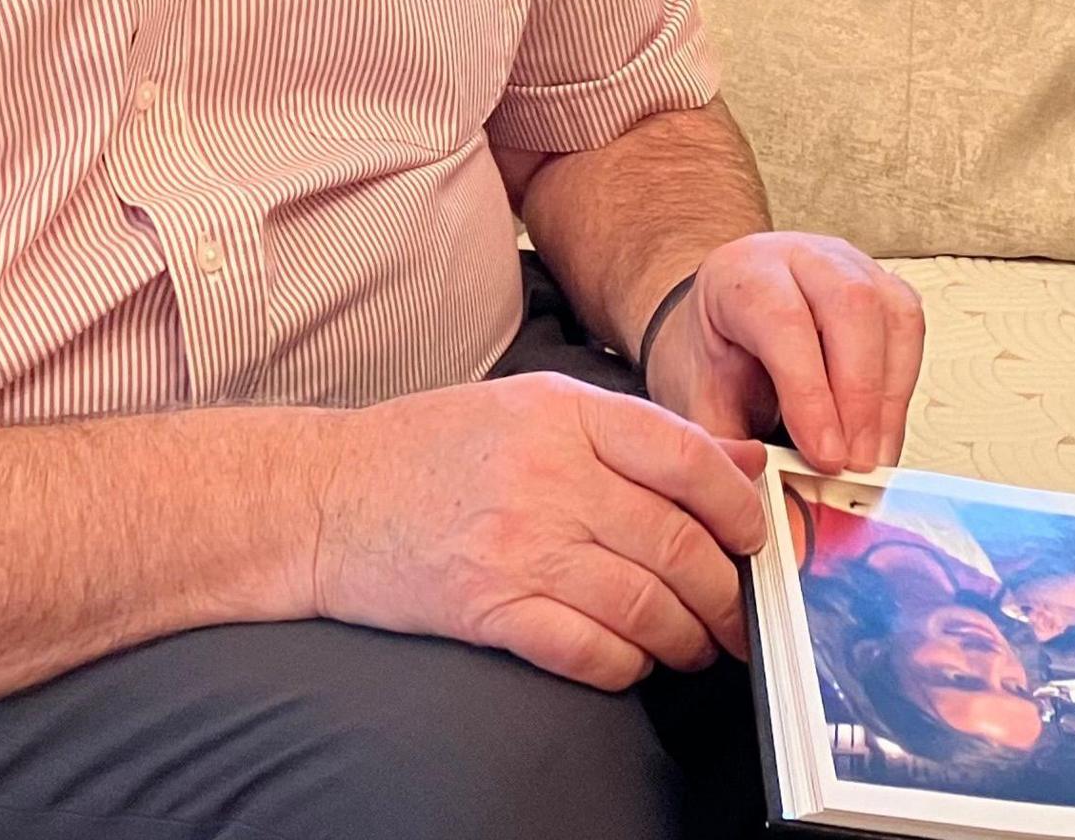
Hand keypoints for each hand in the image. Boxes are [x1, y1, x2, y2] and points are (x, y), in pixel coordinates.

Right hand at [308, 373, 772, 690]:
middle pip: (677, 544)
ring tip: (692, 647)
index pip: (688, 458)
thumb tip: (739, 460)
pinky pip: (587, 650)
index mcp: (566, 414)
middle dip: (723, 593)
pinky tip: (631, 662)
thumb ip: (638, 432)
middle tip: (735, 615)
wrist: (321, 498)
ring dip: (684, 639)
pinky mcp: (487, 608)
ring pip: (643, 604)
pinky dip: (624, 665)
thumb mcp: (534, 408)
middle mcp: (548, 475)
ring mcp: (517, 545)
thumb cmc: (430, 450)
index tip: (752, 537)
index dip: (737, 507)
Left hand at [645, 231, 926, 472]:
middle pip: (851, 305)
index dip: (812, 394)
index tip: (825, 456)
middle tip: (854, 464)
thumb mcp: (699, 399)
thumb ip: (731, 443)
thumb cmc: (714, 356)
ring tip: (872, 457)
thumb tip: (763, 490)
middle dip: (859, 397)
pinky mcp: (884, 288)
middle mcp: (802, 258)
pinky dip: (902, 387)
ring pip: (893, 313)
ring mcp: (851, 266)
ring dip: (888, 397)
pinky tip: (883, 430)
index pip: (786, 322)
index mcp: (743, 276)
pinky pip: (910, 329)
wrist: (721, 321)